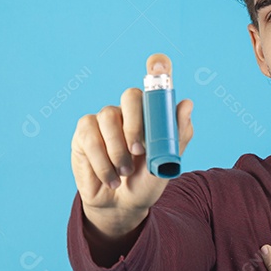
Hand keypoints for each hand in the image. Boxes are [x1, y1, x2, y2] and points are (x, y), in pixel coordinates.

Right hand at [70, 53, 193, 236]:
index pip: (155, 80)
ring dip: (118, 152)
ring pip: (108, 118)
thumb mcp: (167, 164)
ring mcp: (104, 119)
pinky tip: (110, 178)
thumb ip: (177, 135)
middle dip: (135, 123)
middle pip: (130, 95)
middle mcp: (128, 111)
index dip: (158, 66)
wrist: (122, 206)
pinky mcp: (84, 132)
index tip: (159, 64)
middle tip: (139, 151)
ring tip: (125, 174)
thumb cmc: (146, 182)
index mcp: (152, 114)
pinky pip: (91, 137)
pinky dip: (103, 162)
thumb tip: (186, 103)